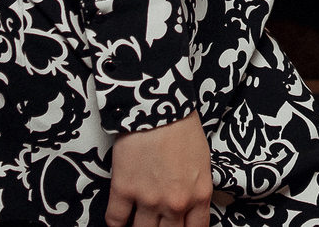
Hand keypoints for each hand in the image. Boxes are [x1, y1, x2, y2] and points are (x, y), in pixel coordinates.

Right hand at [107, 111, 212, 226]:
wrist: (158, 105)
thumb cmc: (182, 127)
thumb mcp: (202, 162)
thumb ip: (196, 190)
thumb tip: (188, 207)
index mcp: (199, 195)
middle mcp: (175, 203)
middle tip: (157, 222)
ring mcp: (149, 199)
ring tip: (138, 220)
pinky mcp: (124, 190)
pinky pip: (116, 221)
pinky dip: (117, 224)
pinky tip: (120, 220)